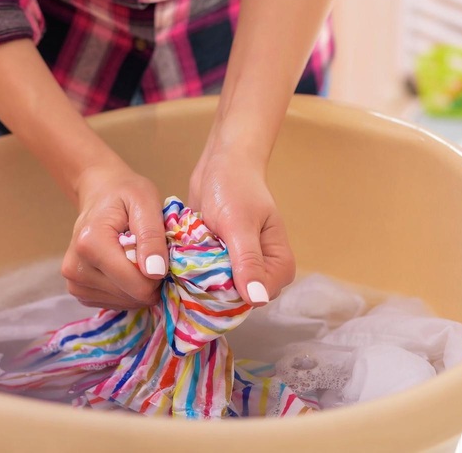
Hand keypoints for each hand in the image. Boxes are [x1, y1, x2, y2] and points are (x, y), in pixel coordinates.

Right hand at [61, 162, 168, 309]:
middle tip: (149, 253)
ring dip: (138, 285)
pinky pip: (114, 303)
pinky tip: (125, 267)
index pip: (135, 284)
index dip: (158, 274)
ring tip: (135, 257)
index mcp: (90, 244)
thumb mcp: (145, 202)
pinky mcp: (78, 290)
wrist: (99, 193)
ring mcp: (74, 282)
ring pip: (124, 302)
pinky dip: (127, 290)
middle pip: (131, 296)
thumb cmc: (124, 193)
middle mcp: (75, 267)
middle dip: (148, 279)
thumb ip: (152, 235)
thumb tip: (155, 272)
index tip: (160, 254)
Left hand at [188, 148, 295, 305]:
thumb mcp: (239, 224)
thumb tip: (257, 299)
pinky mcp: (220, 259)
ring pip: (221, 289)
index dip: (234, 295)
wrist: (221, 162)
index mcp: (278, 262)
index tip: (208, 283)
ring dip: (202, 280)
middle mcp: (262, 267)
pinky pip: (208, 277)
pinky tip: (182, 261)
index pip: (259, 297)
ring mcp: (240, 264)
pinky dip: (195, 271)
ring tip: (186, 263)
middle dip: (215, 289)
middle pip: (239, 297)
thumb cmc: (235, 187)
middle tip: (193, 270)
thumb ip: (248, 260)